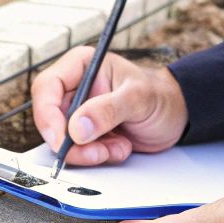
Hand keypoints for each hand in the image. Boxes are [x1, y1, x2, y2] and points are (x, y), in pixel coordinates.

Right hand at [28, 47, 187, 167]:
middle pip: (51, 119)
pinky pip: (78, 152)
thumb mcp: (138, 98)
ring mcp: (79, 113)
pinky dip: (98, 156)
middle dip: (72, 143)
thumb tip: (77, 127)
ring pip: (63, 141)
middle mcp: (76, 88)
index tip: (60, 138)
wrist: (176, 115)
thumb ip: (108, 109)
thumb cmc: (160, 96)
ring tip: (118, 147)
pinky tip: (120, 147)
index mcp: (81, 66)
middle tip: (98, 151)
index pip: (46, 87)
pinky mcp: (87, 134)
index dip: (47, 115)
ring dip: (89, 153)